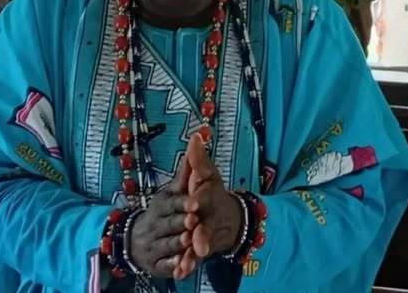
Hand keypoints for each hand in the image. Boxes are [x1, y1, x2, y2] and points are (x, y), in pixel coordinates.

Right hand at [129, 159, 199, 277]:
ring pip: (168, 244)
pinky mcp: (157, 264)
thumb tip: (197, 136)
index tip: (195, 203)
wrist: (143, 238)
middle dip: (181, 222)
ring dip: (178, 243)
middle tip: (193, 221)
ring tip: (188, 241)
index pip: (172, 203)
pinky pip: (165, 265)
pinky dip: (173, 265)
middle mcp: (156, 223)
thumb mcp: (176, 190)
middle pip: (170, 223)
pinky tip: (182, 266)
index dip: (183, 204)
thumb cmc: (167, 210)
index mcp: (162, 204)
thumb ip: (188, 169)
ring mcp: (155, 244)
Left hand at [174, 134, 242, 279]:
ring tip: (190, 259)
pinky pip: (194, 259)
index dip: (200, 198)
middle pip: (207, 224)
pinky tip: (180, 272)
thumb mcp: (206, 174)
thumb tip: (195, 135)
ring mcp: (207, 235)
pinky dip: (188, 266)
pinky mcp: (200, 250)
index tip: (194, 200)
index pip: (205, 195)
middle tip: (195, 237)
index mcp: (210, 196)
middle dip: (202, 231)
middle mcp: (211, 216)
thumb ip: (198, 158)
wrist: (228, 218)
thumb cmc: (211, 192)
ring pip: (201, 244)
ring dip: (196, 252)